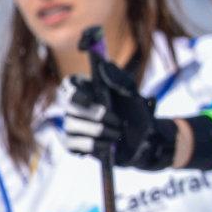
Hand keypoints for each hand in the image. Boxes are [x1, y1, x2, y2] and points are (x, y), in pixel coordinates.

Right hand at [62, 57, 182, 169]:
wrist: (142, 138)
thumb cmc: (134, 110)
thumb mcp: (131, 92)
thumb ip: (119, 78)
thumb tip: (104, 66)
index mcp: (85, 87)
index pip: (68, 85)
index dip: (75, 92)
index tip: (90, 99)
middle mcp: (73, 105)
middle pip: (69, 107)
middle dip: (95, 115)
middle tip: (117, 121)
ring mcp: (70, 125)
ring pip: (71, 126)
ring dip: (97, 131)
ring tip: (117, 134)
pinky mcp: (73, 144)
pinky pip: (73, 145)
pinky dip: (91, 146)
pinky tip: (108, 145)